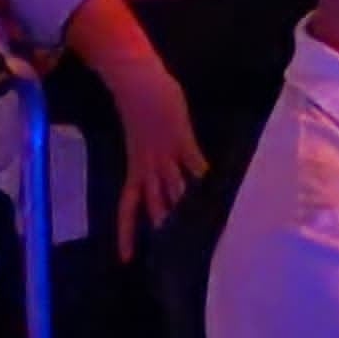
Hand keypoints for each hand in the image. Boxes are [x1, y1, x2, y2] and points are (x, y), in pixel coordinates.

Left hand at [102, 49, 205, 258]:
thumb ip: (148, 157)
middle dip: (161, 224)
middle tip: (167, 250)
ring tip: (194, 229)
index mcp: (135, 165)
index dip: (126, 231)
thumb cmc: (137, 104)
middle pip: (154, 202)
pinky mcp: (180, 137)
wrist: (135, 80)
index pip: (127, 205)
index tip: (126, 258)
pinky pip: (192, 161)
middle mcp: (149, 165)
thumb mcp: (139, 138)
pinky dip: (201, 173)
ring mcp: (165, 152)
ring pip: (174, 188)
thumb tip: (159, 176)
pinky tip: (211, 184)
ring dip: (182, 207)